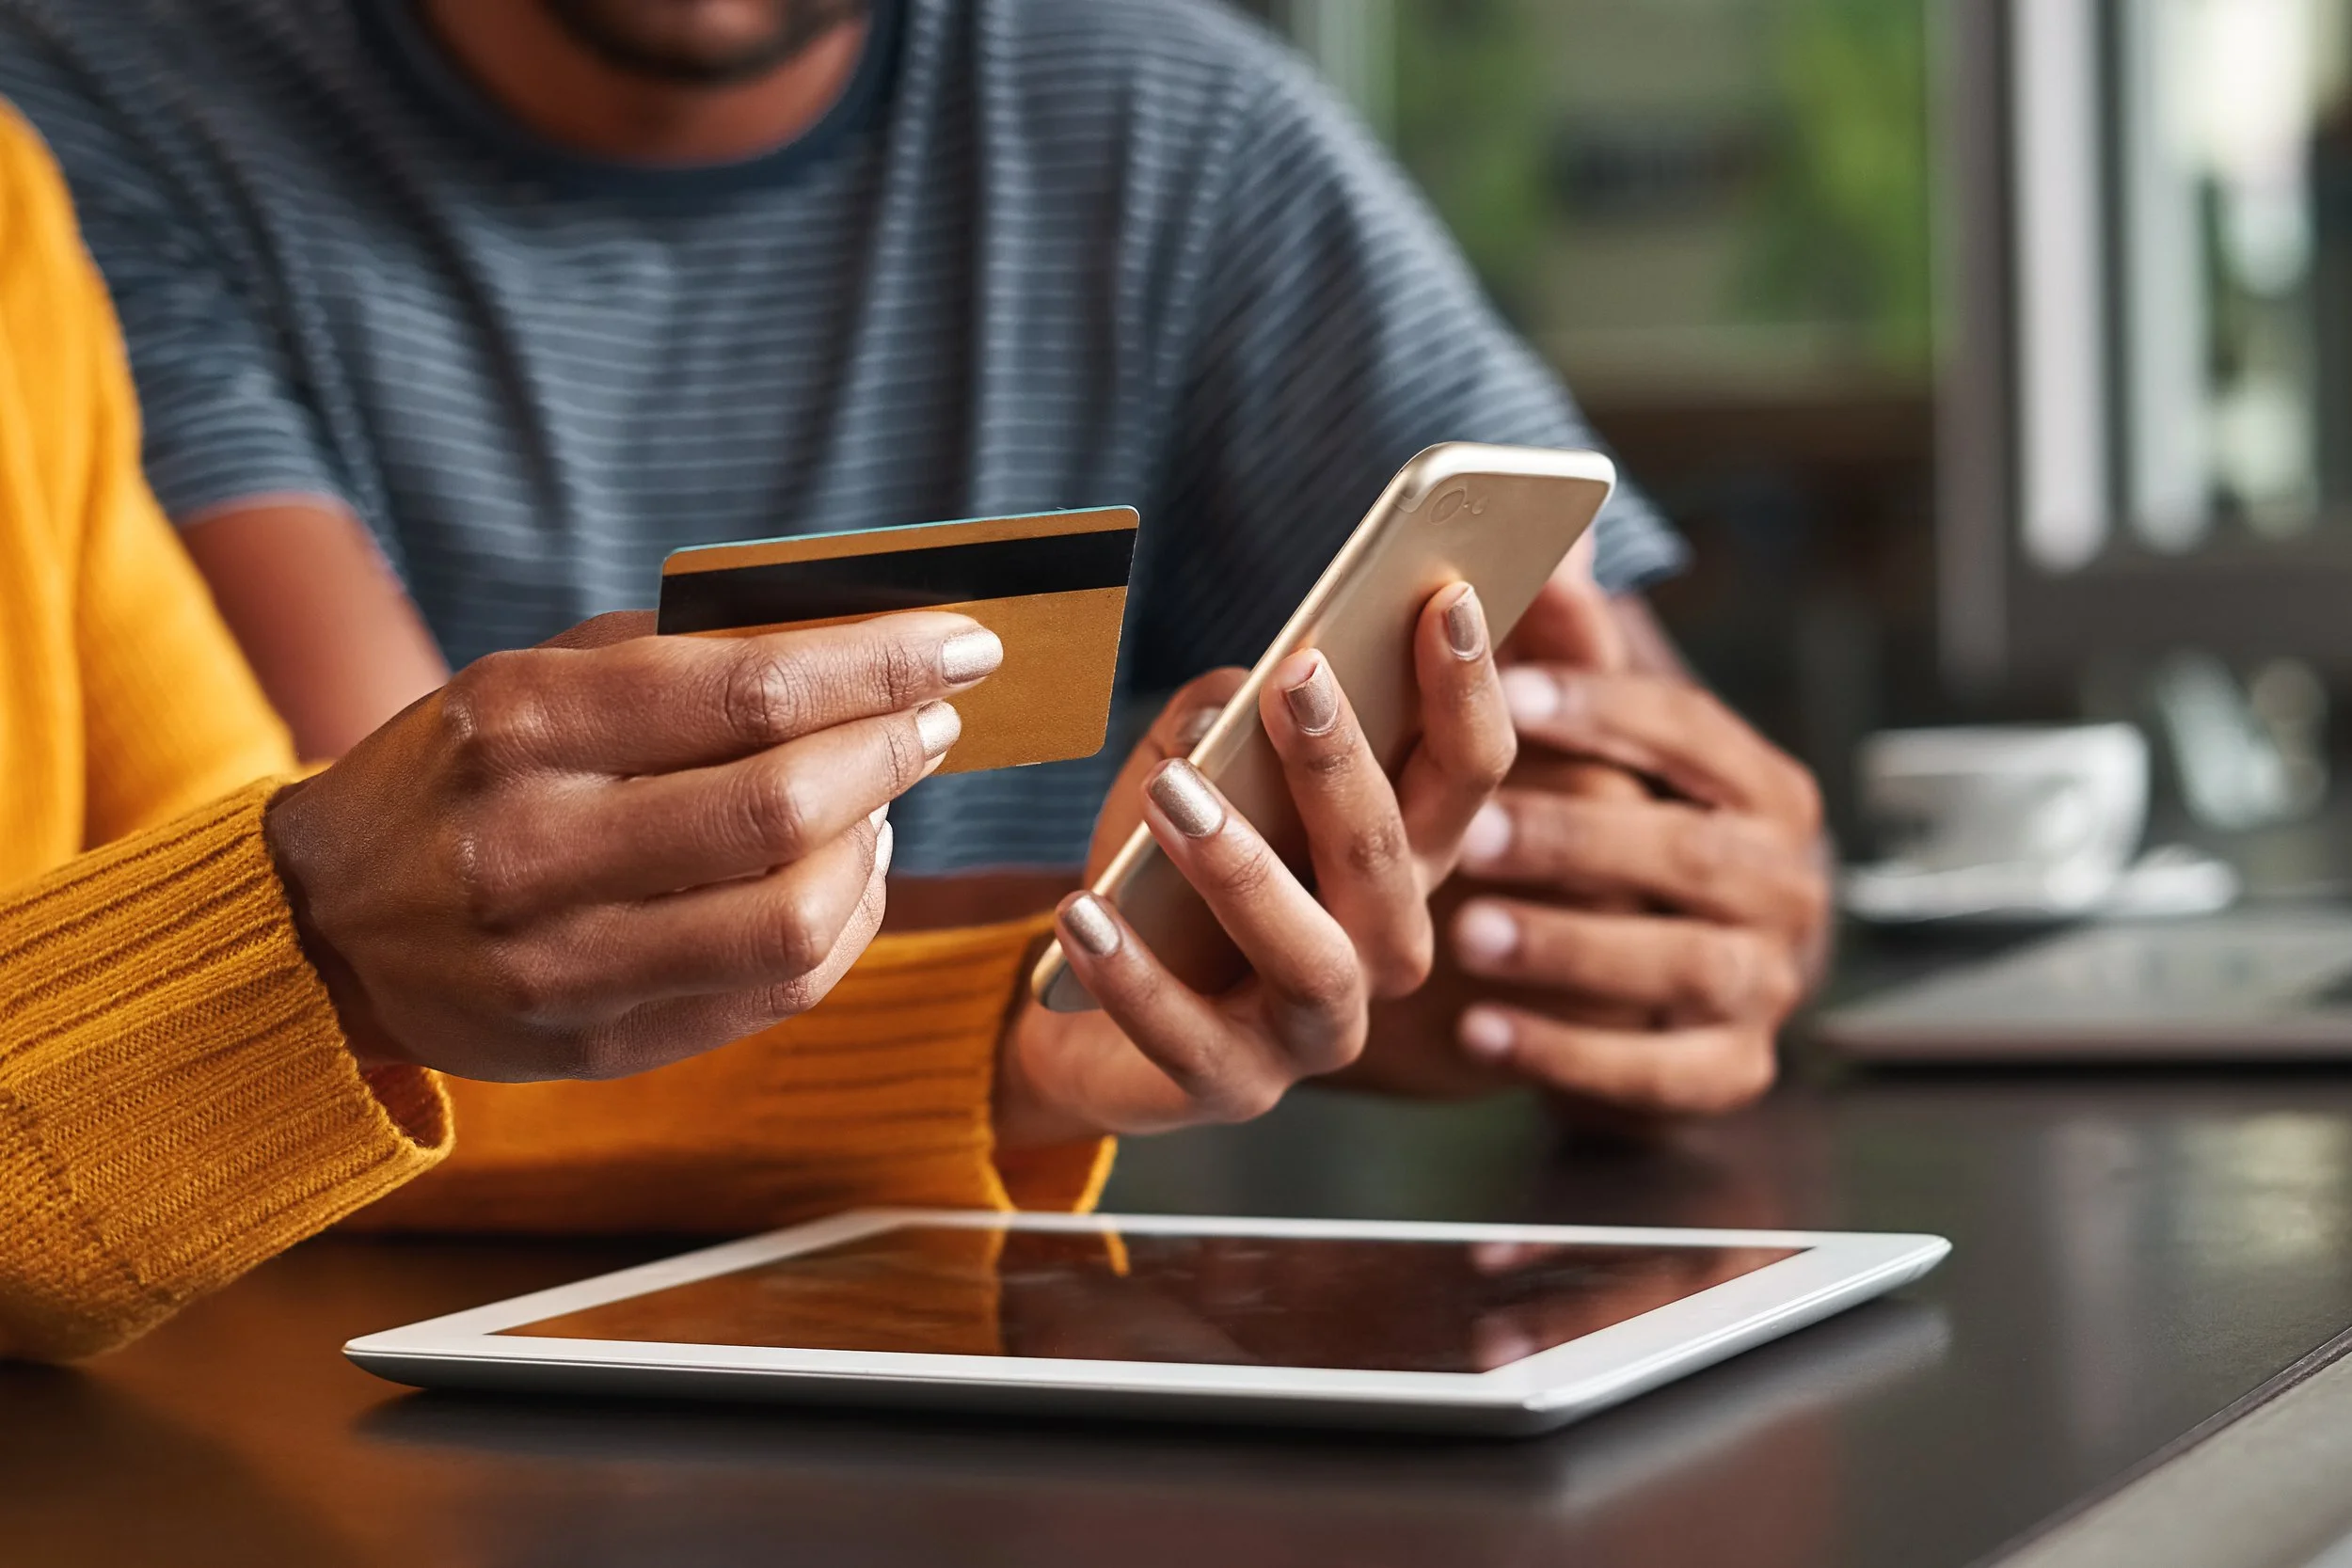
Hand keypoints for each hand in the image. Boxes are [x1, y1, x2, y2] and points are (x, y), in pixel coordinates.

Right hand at [264, 609, 1003, 1081]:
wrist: (327, 927)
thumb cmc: (458, 775)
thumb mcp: (531, 682)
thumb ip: (678, 656)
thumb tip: (858, 638)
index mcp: (519, 728)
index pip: (747, 690)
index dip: (879, 665)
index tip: (963, 644)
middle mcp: (533, 851)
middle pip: (782, 806)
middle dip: (891, 750)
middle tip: (933, 720)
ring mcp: (565, 966)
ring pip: (794, 915)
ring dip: (875, 844)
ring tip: (882, 795)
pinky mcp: (602, 1046)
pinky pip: (777, 991)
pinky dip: (844, 923)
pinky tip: (847, 872)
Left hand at [995, 584, 1517, 1142]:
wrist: (1082, 1007)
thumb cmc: (1162, 871)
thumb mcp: (1191, 768)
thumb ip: (1223, 716)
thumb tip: (1241, 690)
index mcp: (1401, 857)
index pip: (1466, 771)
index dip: (1467, 688)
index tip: (1448, 596)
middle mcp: (1385, 946)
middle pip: (1393, 855)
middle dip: (1347, 762)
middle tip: (1300, 674)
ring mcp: (1316, 1028)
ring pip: (1310, 951)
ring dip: (1242, 867)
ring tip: (1173, 794)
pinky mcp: (1232, 1087)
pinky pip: (1187, 1037)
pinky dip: (1133, 976)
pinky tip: (1083, 911)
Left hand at [1358, 558, 1829, 1116]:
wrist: (1673, 991)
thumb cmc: (1623, 840)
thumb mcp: (1604, 755)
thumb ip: (1577, 656)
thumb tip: (1557, 534)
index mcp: (1763, 789)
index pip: (1691, 733)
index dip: (1600, 711)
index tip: (1502, 694)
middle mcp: (1787, 883)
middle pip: (1687, 854)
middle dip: (1577, 841)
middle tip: (1474, 833)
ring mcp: (1769, 985)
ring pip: (1678, 966)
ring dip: (1570, 949)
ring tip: (1468, 936)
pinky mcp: (1731, 1072)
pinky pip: (1657, 1072)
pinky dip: (1570, 1057)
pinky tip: (1482, 1036)